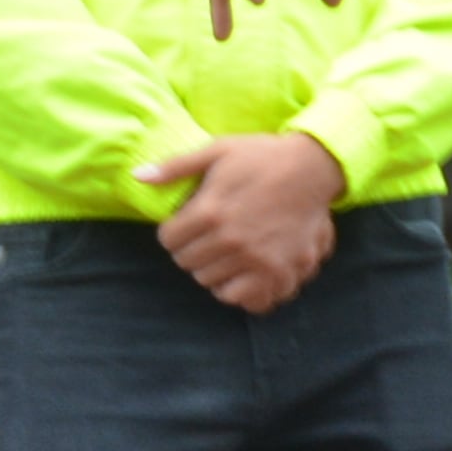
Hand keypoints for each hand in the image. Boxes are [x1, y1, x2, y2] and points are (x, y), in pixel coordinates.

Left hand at [142, 131, 343, 312]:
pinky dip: (243, 291)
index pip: (168, 241)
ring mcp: (258, 259)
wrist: (314, 167)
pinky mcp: (282, 271)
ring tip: (227, 252)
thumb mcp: (216, 151)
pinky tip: (245, 273)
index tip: (186, 224)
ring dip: (214, 270)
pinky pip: (248, 300)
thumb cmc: (262, 157)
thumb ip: (175, 167)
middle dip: (192, 250)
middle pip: (187, 264)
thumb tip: (137, 176)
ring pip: (211, 283)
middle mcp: (231, 240)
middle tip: (208, 237)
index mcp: (210, 212)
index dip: (173, 231)